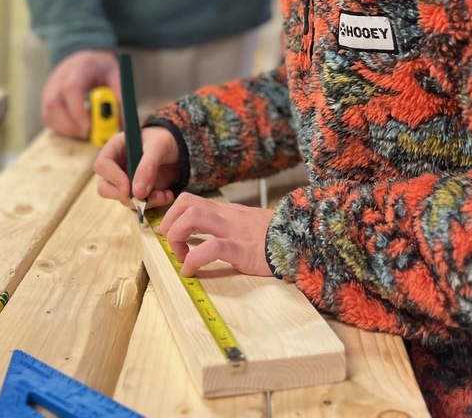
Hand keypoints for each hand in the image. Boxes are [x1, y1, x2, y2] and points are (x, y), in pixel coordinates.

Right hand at [41, 49, 119, 138]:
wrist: (84, 58)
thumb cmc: (101, 68)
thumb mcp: (116, 76)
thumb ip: (118, 98)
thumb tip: (121, 124)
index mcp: (79, 68)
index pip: (71, 88)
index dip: (78, 111)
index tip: (90, 127)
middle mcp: (59, 78)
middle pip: (53, 104)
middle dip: (71, 125)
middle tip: (89, 133)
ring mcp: (49, 89)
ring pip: (48, 114)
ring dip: (67, 129)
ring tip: (85, 129)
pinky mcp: (46, 100)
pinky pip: (48, 119)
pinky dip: (62, 128)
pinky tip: (77, 125)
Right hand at [94, 125, 180, 211]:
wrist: (178, 148)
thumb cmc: (164, 139)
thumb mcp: (158, 147)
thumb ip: (147, 167)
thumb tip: (137, 193)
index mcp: (115, 148)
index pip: (102, 165)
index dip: (113, 178)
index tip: (128, 188)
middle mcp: (116, 167)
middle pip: (105, 188)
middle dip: (124, 196)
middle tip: (143, 198)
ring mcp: (125, 181)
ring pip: (123, 199)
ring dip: (144, 203)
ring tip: (164, 195)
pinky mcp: (137, 192)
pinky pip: (138, 204)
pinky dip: (153, 204)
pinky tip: (166, 196)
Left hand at [158, 193, 272, 277]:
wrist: (302, 240)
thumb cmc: (275, 237)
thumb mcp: (248, 225)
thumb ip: (228, 226)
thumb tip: (204, 237)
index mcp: (227, 212)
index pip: (191, 200)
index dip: (172, 214)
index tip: (169, 233)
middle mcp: (226, 217)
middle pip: (186, 203)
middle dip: (170, 222)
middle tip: (170, 243)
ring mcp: (233, 231)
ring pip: (193, 217)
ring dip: (177, 236)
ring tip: (180, 257)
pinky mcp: (242, 250)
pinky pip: (212, 248)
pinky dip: (194, 259)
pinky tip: (190, 271)